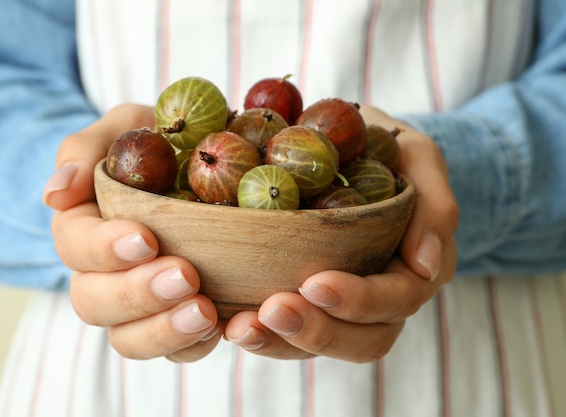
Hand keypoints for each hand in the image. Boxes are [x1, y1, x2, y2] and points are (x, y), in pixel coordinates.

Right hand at [43, 104, 221, 361]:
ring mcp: (137, 302)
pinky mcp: (173, 317)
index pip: (76, 246)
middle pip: (95, 302)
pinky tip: (221, 328)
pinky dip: (193, 346)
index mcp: (83, 228)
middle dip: (137, 294)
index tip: (146, 239)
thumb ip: (84, 150)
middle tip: (186, 276)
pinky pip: (174, 350)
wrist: (196, 162)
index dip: (104, 249)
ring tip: (205, 312)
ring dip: (164, 330)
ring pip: (128, 338)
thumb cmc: (154, 142)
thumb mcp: (123, 127)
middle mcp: (102, 272)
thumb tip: (54, 194)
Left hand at [224, 105, 458, 361]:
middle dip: (319, 330)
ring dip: (284, 343)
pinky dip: (266, 337)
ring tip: (243, 328)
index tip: (314, 283)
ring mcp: (348, 307)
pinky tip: (234, 326)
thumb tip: (425, 264)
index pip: (397, 298)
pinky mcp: (312, 305)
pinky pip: (294, 336)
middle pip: (365, 339)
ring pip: (327, 346)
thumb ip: (433, 203)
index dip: (359, 299)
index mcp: (417, 269)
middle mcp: (386, 298)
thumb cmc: (388, 152)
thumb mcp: (417, 158)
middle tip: (273, 310)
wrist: (356, 154)